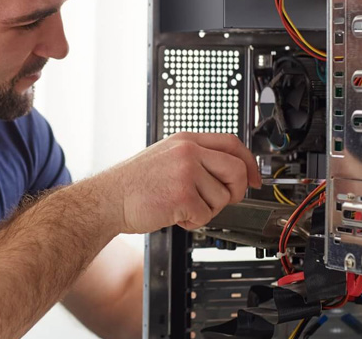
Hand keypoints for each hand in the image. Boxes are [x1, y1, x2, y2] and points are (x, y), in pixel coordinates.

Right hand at [93, 132, 261, 233]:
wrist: (107, 199)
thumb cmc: (132, 184)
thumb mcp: (165, 156)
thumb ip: (195, 158)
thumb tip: (226, 173)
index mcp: (185, 140)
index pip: (232, 143)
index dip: (249, 163)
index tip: (254, 179)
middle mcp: (188, 152)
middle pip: (236, 170)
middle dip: (235, 191)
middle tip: (221, 200)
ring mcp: (186, 172)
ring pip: (222, 197)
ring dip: (206, 210)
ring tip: (182, 206)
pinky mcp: (182, 196)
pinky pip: (206, 215)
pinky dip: (192, 222)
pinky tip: (174, 215)